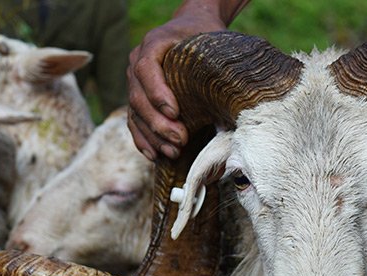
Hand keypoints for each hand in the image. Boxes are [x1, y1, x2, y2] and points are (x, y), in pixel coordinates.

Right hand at [127, 11, 226, 160]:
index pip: (146, 69)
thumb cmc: (206, 38)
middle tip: (180, 141)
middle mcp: (137, 61)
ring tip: (172, 152)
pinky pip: (134, 122)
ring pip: (135, 113)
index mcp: (154, 43)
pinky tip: (154, 155)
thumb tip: (233, 98)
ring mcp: (134, 81)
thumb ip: (214, 62)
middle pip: (138, 96)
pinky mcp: (137, 98)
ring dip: (152, 137)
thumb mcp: (212, 42)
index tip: (175, 113)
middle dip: (158, 123)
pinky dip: (143, 140)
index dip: (158, 93)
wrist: (192, 28)